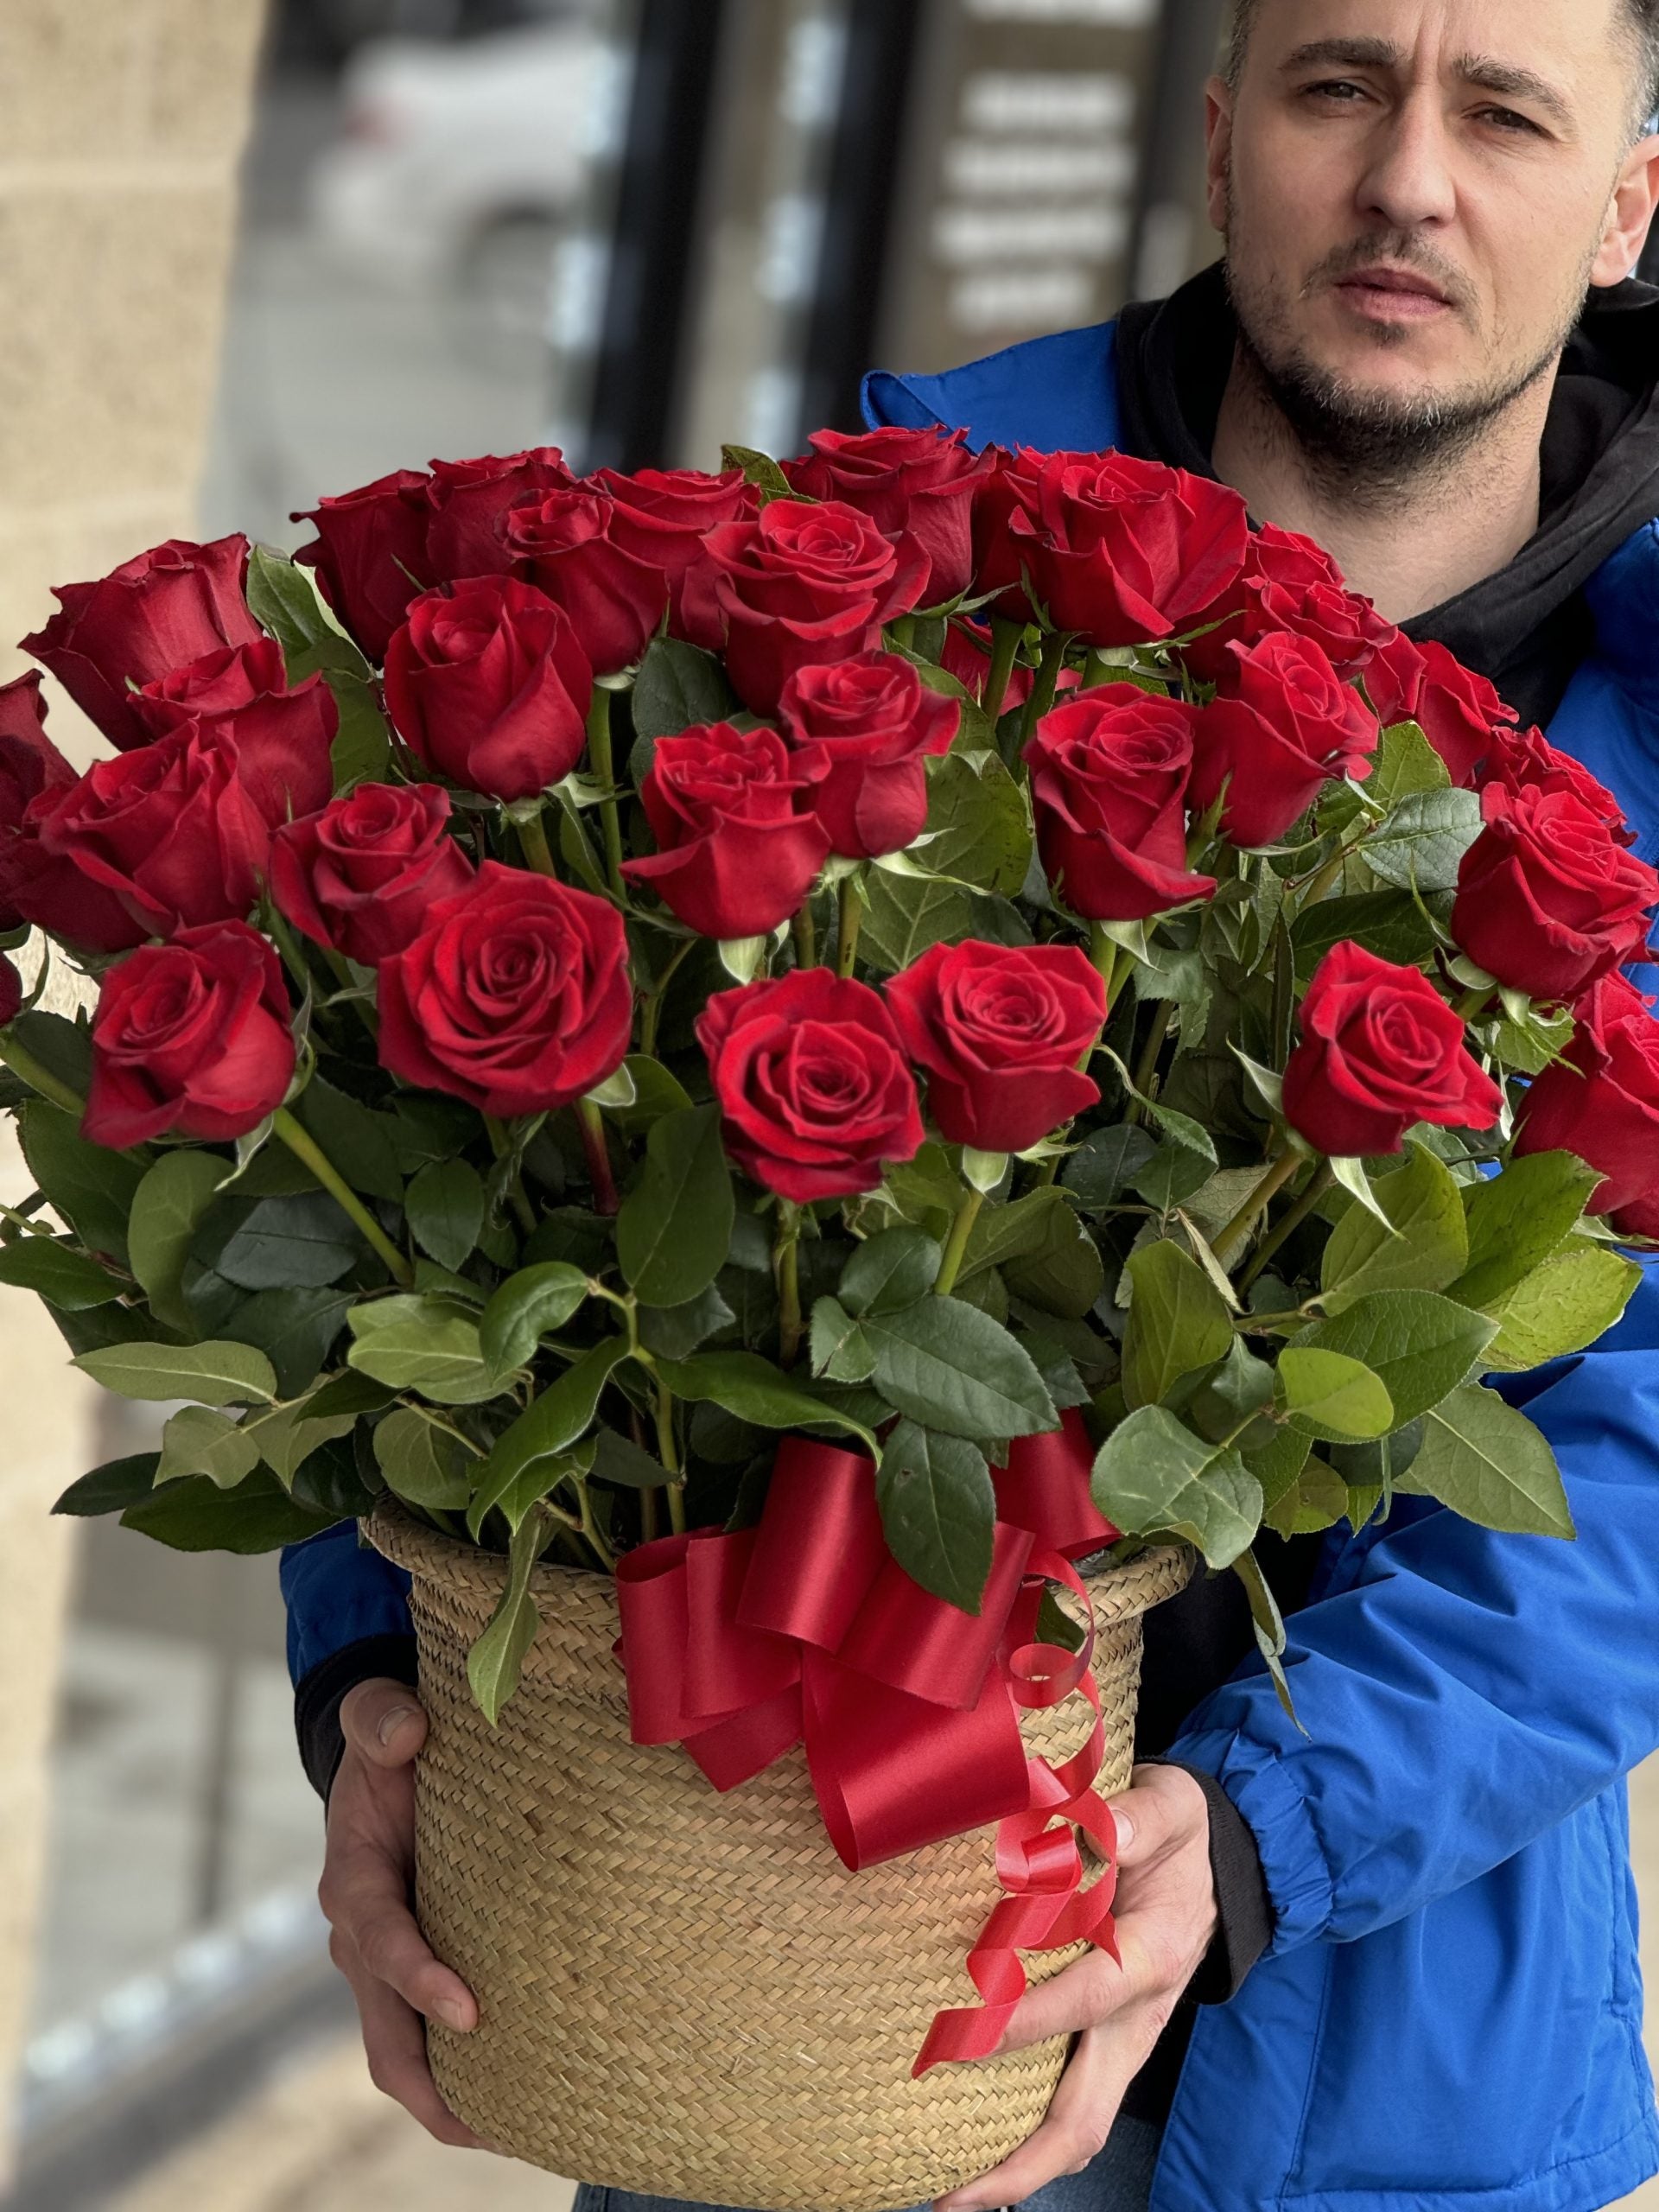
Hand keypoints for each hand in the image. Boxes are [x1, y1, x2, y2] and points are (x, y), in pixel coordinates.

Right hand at [319, 1677, 487, 2149]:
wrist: (383, 1757)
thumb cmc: (389, 1738)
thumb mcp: (376, 1711)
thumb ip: (381, 1716)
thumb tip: (408, 1733)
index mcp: (354, 1880)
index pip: (381, 1941)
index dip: (419, 1978)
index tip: (469, 2011)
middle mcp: (362, 1937)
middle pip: (384, 2033)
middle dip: (430, 2084)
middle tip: (493, 2123)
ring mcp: (386, 1965)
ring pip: (403, 2053)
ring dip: (449, 2100)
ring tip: (518, 2133)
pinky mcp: (416, 1971)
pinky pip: (429, 2037)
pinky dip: (463, 2077)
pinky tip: (520, 2101)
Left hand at [934, 1764, 1218, 2210]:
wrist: (1220, 1857)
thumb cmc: (1183, 1833)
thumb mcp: (1173, 1809)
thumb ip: (1136, 1819)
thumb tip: (1098, 1830)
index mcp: (1153, 1958)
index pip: (1084, 1999)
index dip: (1026, 2020)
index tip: (965, 2033)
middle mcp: (1140, 2017)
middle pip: (1086, 2117)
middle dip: (1020, 2162)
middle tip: (948, 2189)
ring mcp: (1126, 2040)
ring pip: (1080, 2128)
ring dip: (1020, 2167)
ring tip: (949, 2191)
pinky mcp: (1111, 2042)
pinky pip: (1073, 2104)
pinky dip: (1028, 2136)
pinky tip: (976, 2145)